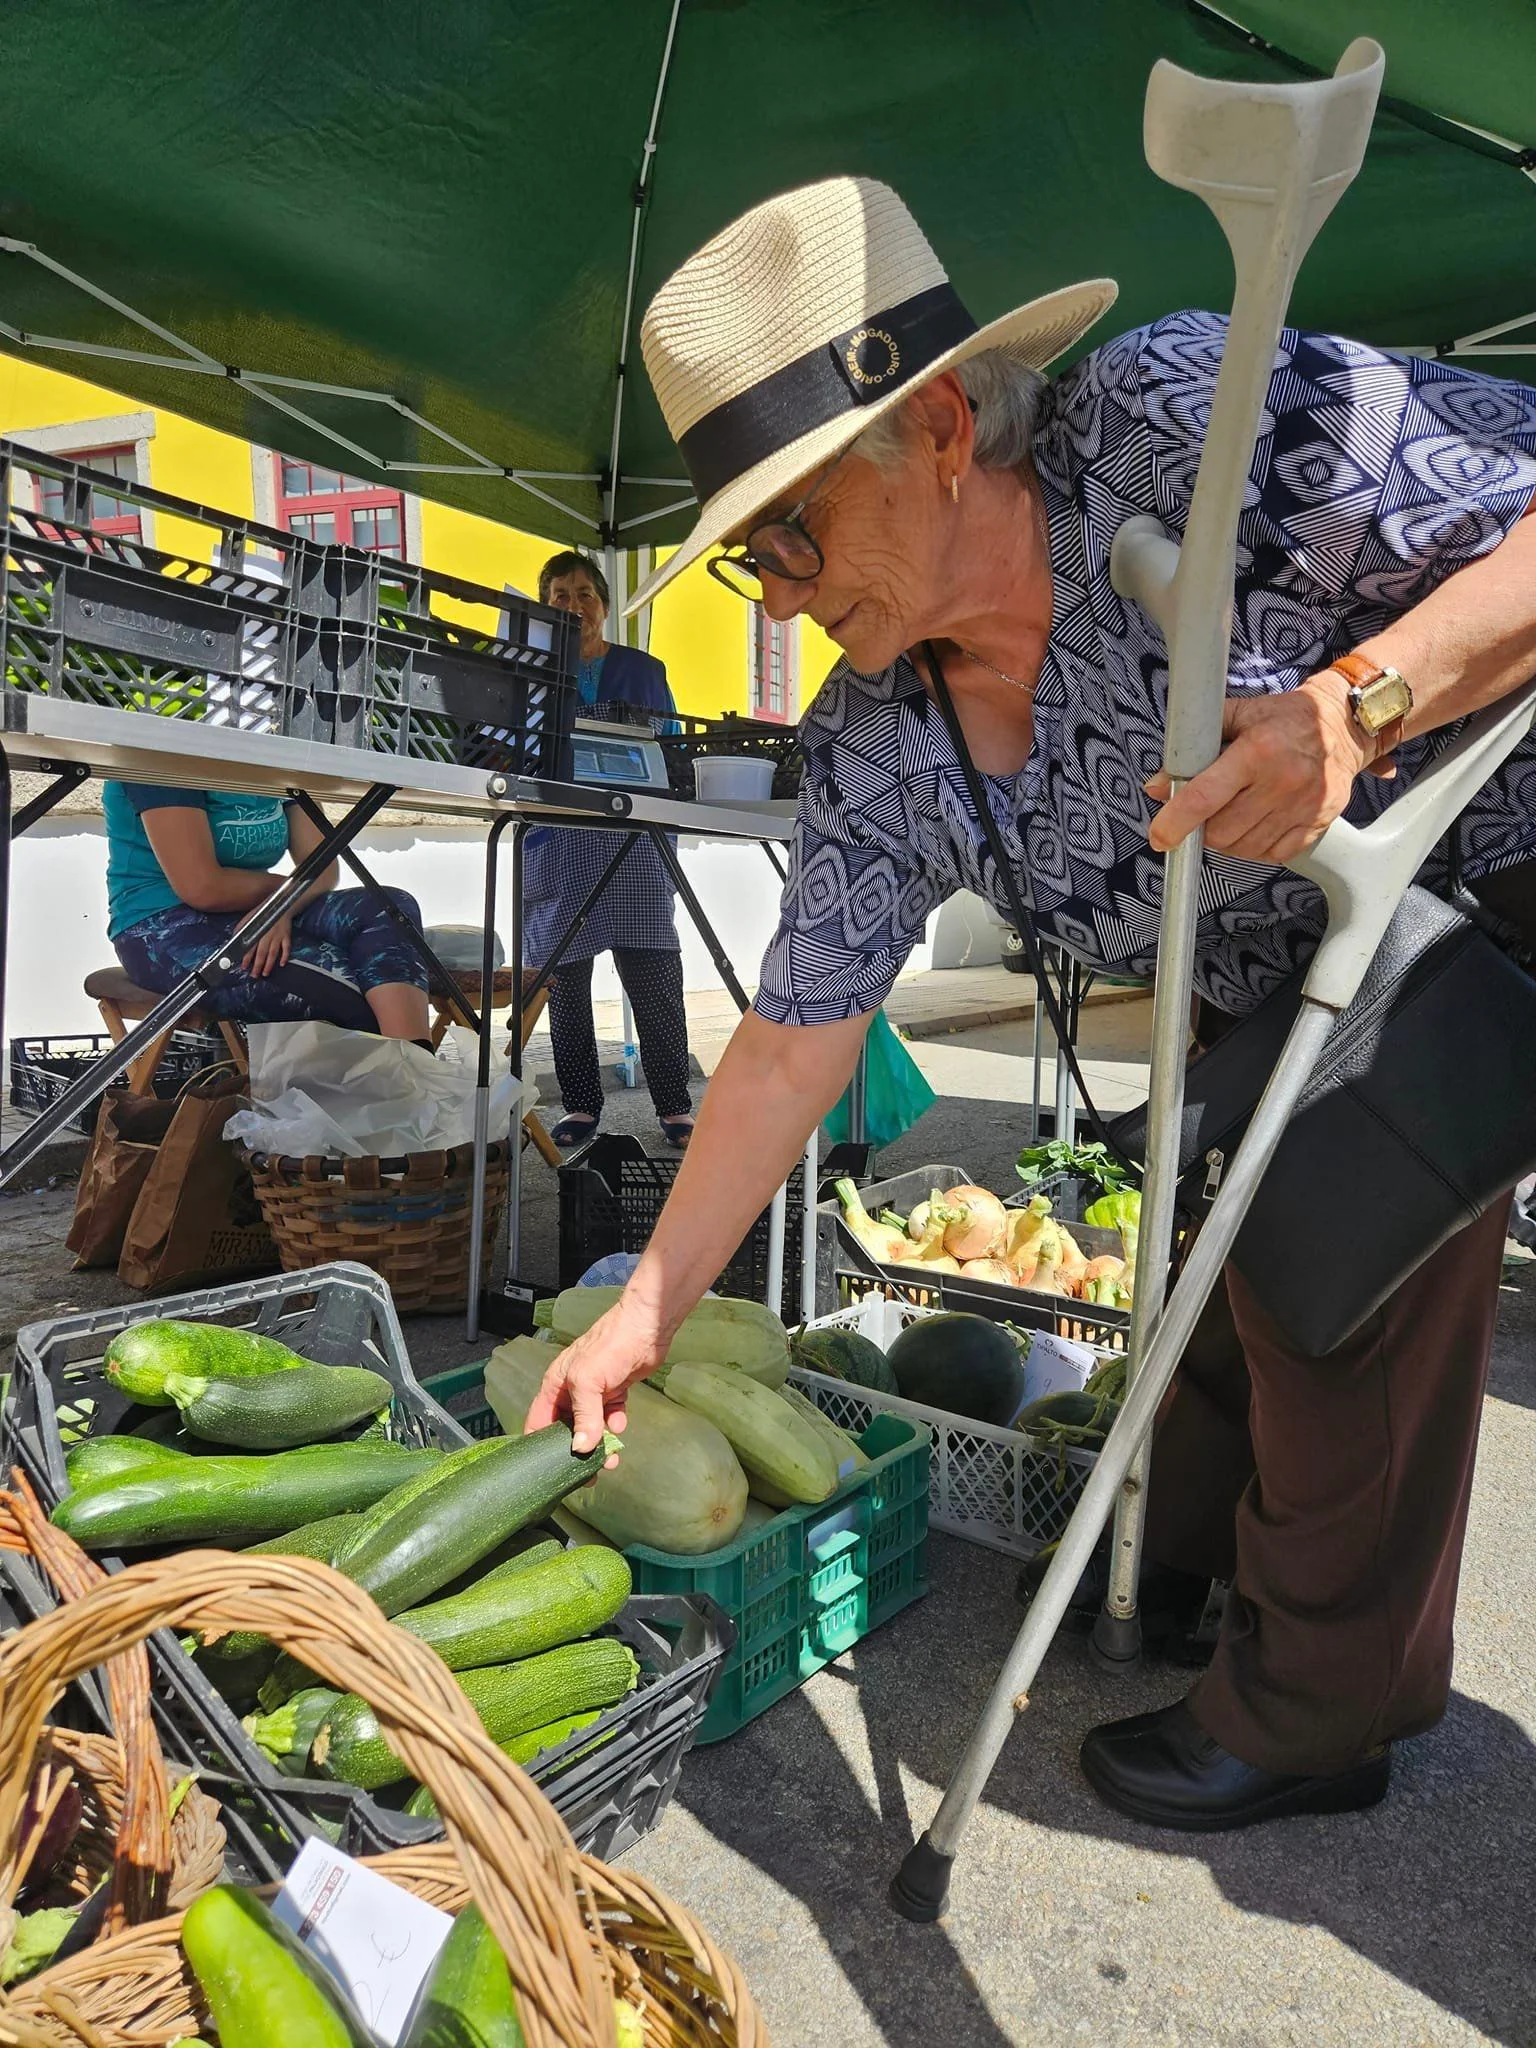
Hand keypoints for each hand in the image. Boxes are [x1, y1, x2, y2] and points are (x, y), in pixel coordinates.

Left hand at [242, 912, 291, 977]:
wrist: (280, 906)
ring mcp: (278, 936)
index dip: (247, 958)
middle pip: (262, 953)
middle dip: (257, 965)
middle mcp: (267, 935)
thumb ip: (242, 926)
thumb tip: (234, 936)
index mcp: (257, 931)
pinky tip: (282, 964)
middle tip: (254, 975)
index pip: (250, 947)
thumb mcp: (249, 917)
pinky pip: (286, 948)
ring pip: (273, 953)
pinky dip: (285, 956)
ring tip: (265, 973)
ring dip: (269, 964)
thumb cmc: (264, 912)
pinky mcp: (287, 936)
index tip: (244, 967)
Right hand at [523, 1298, 667, 1460]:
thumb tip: (580, 1449)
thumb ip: (584, 1416)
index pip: (539, 1421)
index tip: (547, 1469)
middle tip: (586, 1476)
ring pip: (591, 1426)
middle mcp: (571, 1391)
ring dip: (600, 1443)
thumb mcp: (588, 1381)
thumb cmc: (609, 1347)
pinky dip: (615, 1425)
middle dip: (576, 1451)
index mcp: (555, 1386)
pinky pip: (610, 1416)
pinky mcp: (615, 1392)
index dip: (539, 1445)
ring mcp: (594, 1392)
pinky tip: (621, 1426)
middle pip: (567, 1429)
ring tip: (609, 1461)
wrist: (646, 1328)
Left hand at [1144, 669, 1397, 862]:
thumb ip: (1194, 748)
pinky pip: (1272, 855)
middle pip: (1221, 832)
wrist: (1344, 725)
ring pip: (1243, 849)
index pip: (1205, 797)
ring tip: (1233, 813)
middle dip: (1203, 828)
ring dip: (1228, 840)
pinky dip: (1255, 848)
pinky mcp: (1317, 824)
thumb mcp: (1239, 715)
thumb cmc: (1284, 719)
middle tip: (1205, 812)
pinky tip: (1255, 824)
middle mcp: (1282, 782)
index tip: (1159, 836)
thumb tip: (1158, 785)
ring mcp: (1303, 807)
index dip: (1175, 822)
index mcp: (1257, 751)